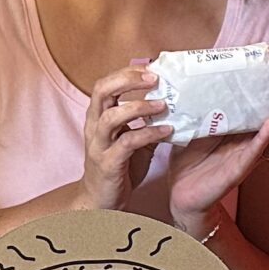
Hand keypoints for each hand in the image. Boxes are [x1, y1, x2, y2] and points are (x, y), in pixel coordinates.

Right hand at [79, 61, 169, 210]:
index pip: (106, 83)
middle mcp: (94, 127)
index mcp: (98, 117)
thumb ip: (147, 122)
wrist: (101, 202)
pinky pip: (127, 143)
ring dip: (139, 106)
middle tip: (154, 78)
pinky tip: (166, 130)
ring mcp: (99, 145)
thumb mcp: (134, 140)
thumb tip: (174, 104)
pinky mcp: (107, 164)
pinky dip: (148, 134)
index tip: (152, 67)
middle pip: (102, 90)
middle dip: (128, 80)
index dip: (127, 72)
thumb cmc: (119, 168)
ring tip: (163, 104)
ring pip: (111, 116)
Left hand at [169, 62, 268, 237]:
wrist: (181, 194)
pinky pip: (256, 150)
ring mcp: (246, 153)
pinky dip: (266, 136)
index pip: (262, 101)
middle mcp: (248, 139)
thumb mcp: (194, 126)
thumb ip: (198, 104)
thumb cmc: (190, 161)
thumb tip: (193, 73)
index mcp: (239, 127)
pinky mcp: (239, 168)